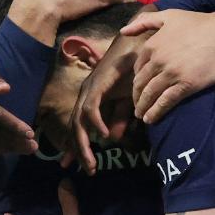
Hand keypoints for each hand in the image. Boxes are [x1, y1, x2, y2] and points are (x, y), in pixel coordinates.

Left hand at [65, 31, 145, 173]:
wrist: (138, 44)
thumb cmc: (134, 69)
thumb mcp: (128, 100)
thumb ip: (120, 118)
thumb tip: (112, 139)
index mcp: (92, 99)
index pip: (80, 127)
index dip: (78, 147)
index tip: (80, 166)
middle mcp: (86, 95)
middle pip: (76, 128)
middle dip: (79, 151)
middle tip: (88, 170)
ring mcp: (89, 89)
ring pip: (79, 121)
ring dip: (84, 143)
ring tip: (92, 161)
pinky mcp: (97, 84)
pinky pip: (91, 107)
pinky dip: (95, 122)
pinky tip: (102, 135)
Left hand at [123, 8, 214, 123]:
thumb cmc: (201, 22)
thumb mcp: (170, 15)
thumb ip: (145, 21)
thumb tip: (123, 31)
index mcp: (152, 44)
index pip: (137, 68)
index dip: (137, 80)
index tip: (139, 89)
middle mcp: (158, 59)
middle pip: (140, 83)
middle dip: (137, 97)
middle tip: (138, 106)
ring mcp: (172, 73)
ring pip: (150, 94)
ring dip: (143, 107)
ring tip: (141, 116)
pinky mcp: (186, 84)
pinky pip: (165, 102)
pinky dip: (155, 112)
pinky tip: (151, 119)